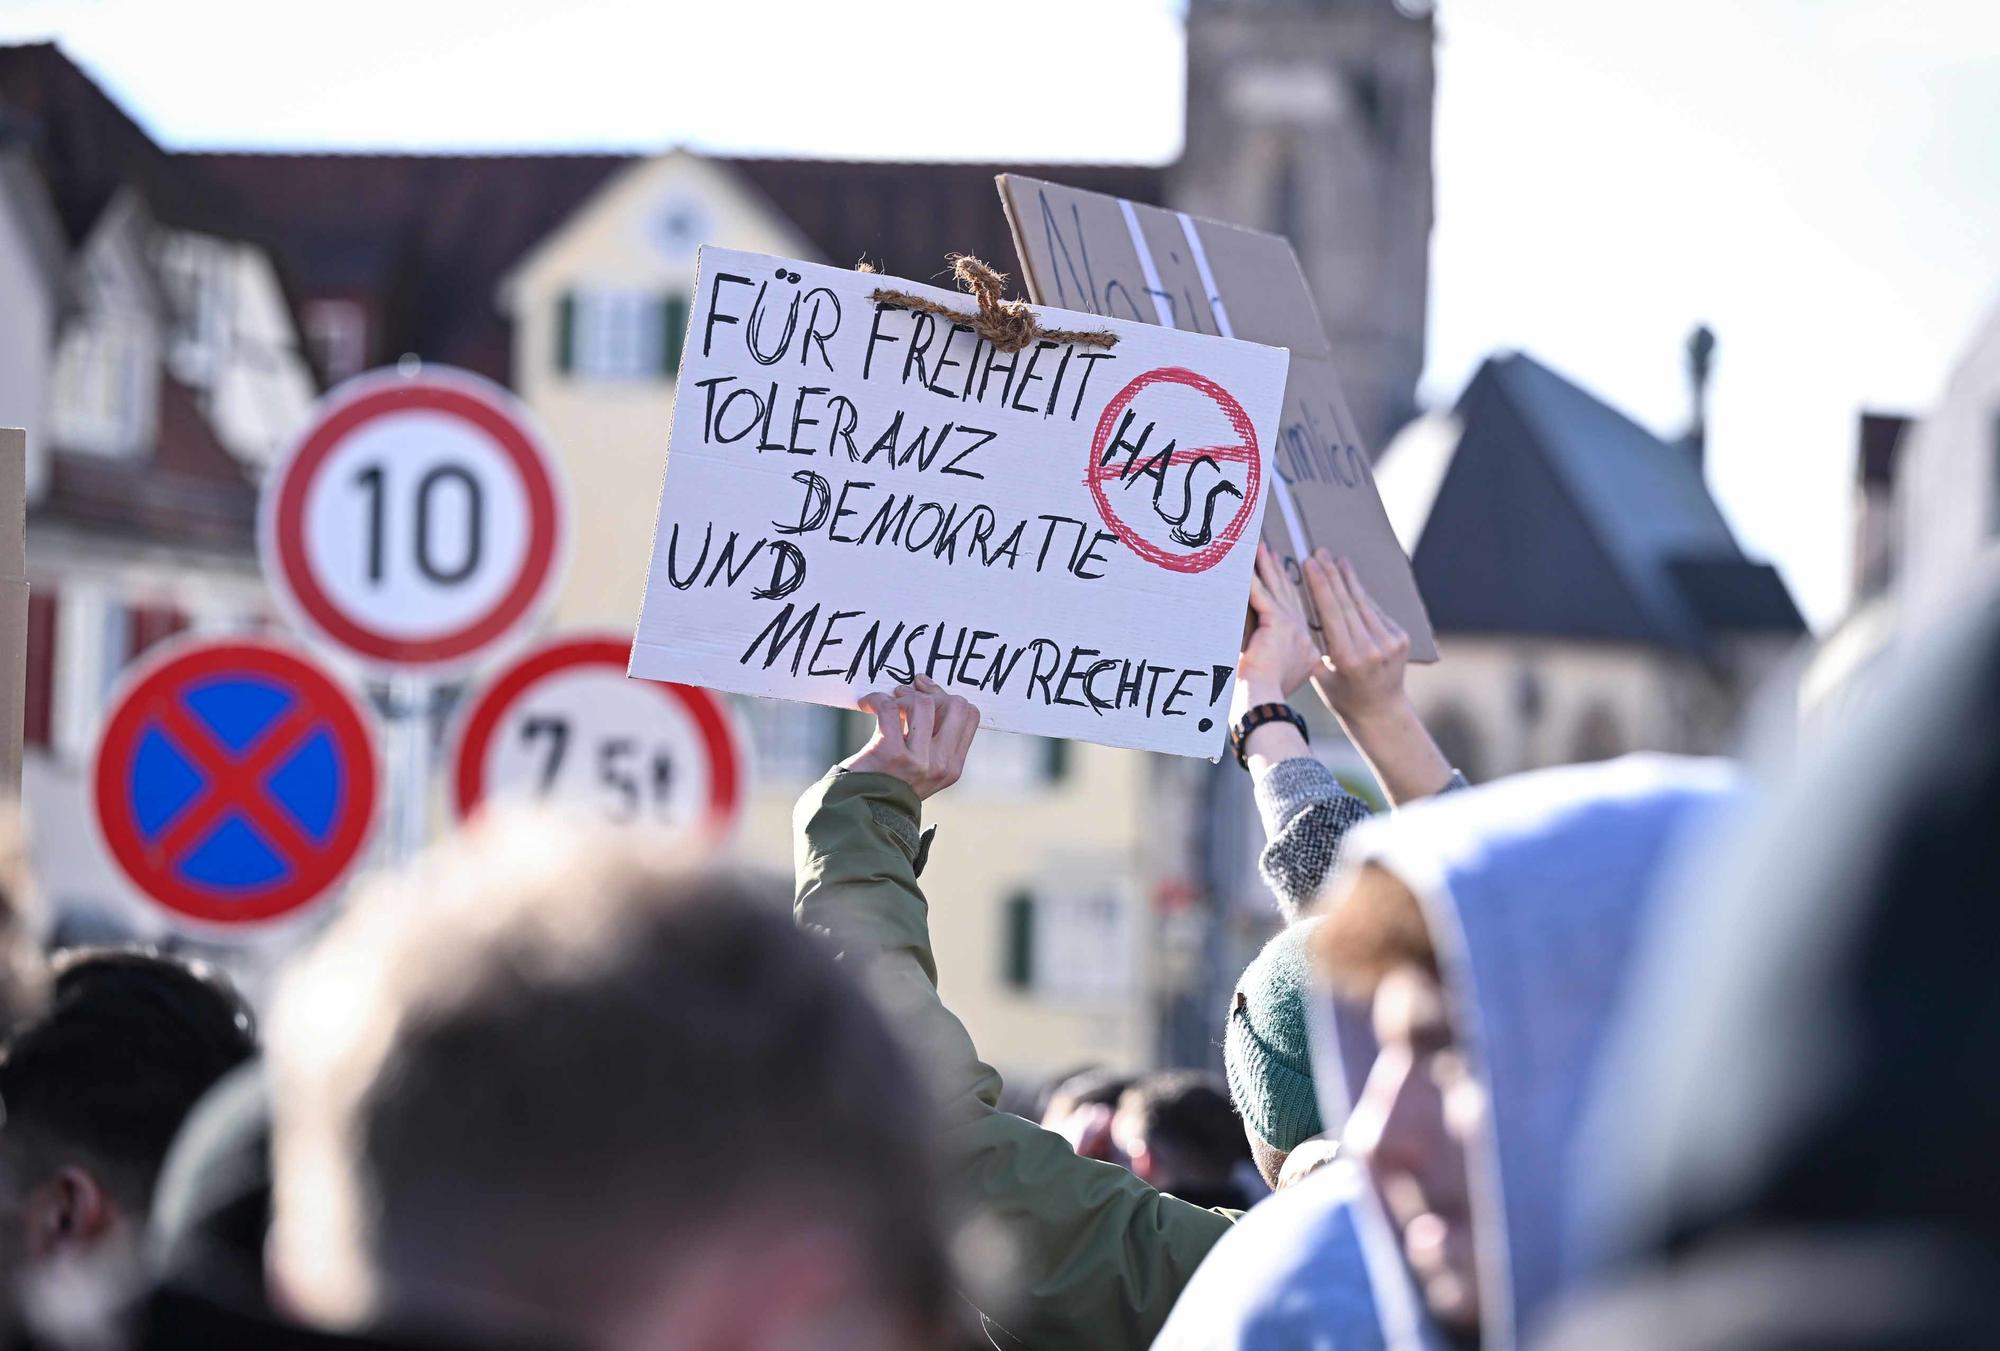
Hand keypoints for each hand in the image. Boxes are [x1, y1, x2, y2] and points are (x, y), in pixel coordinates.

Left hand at [841, 675, 981, 799]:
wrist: (860, 808)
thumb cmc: (889, 782)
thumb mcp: (924, 767)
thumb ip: (933, 737)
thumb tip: (928, 687)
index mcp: (952, 766)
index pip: (969, 716)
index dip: (947, 698)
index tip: (926, 694)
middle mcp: (940, 764)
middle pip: (955, 705)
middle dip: (930, 693)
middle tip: (906, 695)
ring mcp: (917, 760)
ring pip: (923, 703)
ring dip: (902, 696)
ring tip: (887, 703)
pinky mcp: (890, 753)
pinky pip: (889, 708)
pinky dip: (876, 699)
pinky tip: (867, 705)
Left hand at [1237, 541, 1318, 704]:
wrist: (1263, 702)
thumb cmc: (1262, 698)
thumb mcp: (1273, 674)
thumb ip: (1272, 658)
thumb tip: (1258, 650)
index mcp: (1305, 649)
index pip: (1294, 612)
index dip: (1287, 590)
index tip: (1280, 573)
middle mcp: (1304, 636)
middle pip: (1288, 596)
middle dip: (1277, 572)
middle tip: (1270, 552)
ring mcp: (1294, 628)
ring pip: (1277, 590)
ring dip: (1267, 567)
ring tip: (1261, 549)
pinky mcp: (1277, 624)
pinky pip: (1261, 594)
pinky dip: (1252, 577)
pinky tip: (1246, 563)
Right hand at [1302, 551, 1411, 723]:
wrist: (1381, 711)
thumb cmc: (1342, 696)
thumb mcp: (1320, 676)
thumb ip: (1312, 647)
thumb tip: (1295, 614)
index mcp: (1348, 658)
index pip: (1332, 613)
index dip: (1321, 586)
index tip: (1310, 563)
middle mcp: (1372, 648)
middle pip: (1348, 602)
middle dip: (1332, 574)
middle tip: (1320, 552)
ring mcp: (1390, 642)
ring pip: (1364, 603)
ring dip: (1349, 579)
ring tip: (1336, 559)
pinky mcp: (1400, 638)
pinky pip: (1376, 612)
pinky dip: (1361, 595)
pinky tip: (1351, 580)